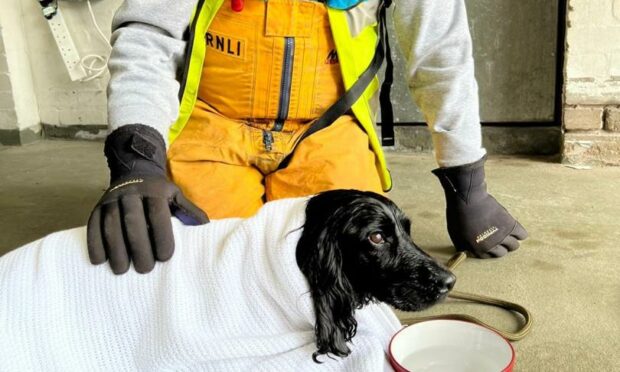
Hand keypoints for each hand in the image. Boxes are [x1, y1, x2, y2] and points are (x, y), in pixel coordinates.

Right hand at [87, 125, 207, 273]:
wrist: (135, 170)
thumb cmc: (159, 192)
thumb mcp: (176, 196)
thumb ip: (189, 211)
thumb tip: (206, 227)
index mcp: (155, 191)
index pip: (158, 215)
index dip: (162, 236)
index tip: (165, 257)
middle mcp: (131, 193)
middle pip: (133, 221)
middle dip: (139, 247)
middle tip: (145, 269)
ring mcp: (112, 199)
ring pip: (111, 225)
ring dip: (115, 249)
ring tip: (122, 270)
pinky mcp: (97, 207)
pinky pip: (93, 225)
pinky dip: (94, 243)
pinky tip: (99, 261)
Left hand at [433, 156, 527, 257]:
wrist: (468, 198)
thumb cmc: (458, 213)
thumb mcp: (455, 234)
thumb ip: (463, 245)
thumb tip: (467, 252)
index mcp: (476, 250)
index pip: (489, 256)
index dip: (490, 249)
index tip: (491, 243)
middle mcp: (490, 247)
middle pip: (503, 253)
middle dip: (501, 246)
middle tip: (499, 237)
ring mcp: (501, 237)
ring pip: (514, 246)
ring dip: (511, 240)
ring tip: (507, 232)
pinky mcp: (510, 225)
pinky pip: (523, 235)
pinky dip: (521, 233)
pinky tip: (514, 228)